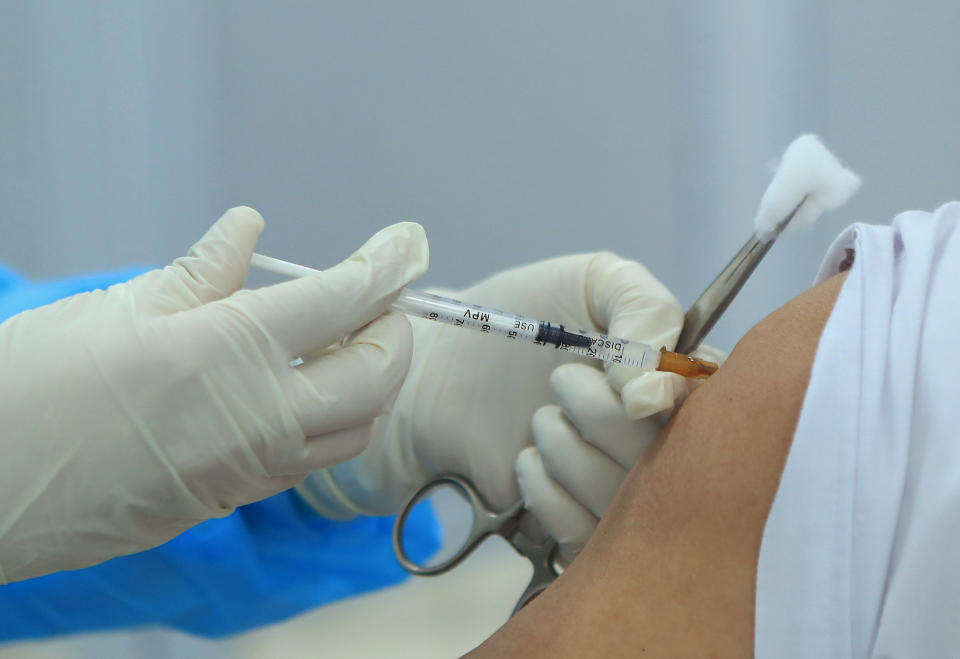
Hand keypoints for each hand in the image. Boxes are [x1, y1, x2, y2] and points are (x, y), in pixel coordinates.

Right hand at [0, 207, 427, 582]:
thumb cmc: (33, 387)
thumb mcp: (121, 307)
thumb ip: (204, 271)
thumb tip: (249, 229)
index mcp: (230, 350)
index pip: (343, 299)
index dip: (388, 264)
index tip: (410, 243)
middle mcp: (260, 416)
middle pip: (376, 376)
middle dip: (396, 333)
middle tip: (382, 301)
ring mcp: (252, 467)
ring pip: (356, 428)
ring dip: (372, 383)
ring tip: (350, 344)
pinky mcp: (233, 498)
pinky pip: (311, 460)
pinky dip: (332, 421)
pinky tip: (304, 391)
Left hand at [296, 252, 683, 516]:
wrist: (444, 363)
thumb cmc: (522, 313)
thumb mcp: (593, 281)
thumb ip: (645, 308)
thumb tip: (656, 395)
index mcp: (680, 379)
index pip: (720, 408)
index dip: (676, 401)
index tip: (631, 391)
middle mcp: (663, 440)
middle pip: (672, 458)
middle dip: (601, 412)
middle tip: (560, 378)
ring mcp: (622, 492)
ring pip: (623, 496)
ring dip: (565, 446)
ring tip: (539, 417)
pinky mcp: (581, 531)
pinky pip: (585, 532)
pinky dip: (545, 488)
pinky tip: (527, 459)